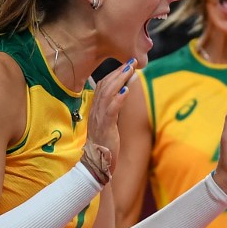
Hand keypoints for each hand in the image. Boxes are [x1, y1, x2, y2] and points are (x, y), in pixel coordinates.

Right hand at [82, 59, 134, 181]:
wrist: (96, 165)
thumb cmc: (103, 145)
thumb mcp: (107, 124)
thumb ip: (111, 110)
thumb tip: (120, 95)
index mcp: (95, 109)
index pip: (102, 86)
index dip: (114, 74)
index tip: (126, 64)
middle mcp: (95, 111)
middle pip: (105, 86)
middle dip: (119, 72)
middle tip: (131, 62)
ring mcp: (98, 119)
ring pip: (107, 94)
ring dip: (119, 80)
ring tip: (130, 70)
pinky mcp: (105, 129)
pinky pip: (111, 111)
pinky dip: (118, 99)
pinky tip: (126, 91)